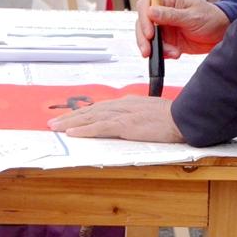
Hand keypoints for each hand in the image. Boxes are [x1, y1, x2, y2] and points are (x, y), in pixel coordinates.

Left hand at [49, 95, 184, 142]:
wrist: (184, 117)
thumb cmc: (172, 117)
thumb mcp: (150, 112)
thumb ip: (136, 116)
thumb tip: (127, 123)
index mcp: (128, 103)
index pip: (99, 108)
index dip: (82, 113)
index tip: (70, 118)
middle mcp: (122, 105)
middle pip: (91, 110)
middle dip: (70, 117)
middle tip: (53, 123)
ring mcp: (124, 114)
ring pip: (91, 117)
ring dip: (71, 123)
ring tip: (56, 128)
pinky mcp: (126, 125)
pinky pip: (100, 128)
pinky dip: (85, 130)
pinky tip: (73, 133)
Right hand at [135, 0, 229, 56]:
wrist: (222, 34)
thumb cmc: (211, 18)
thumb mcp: (192, 16)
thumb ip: (171, 15)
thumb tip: (150, 12)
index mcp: (169, 0)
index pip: (146, 5)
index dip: (143, 18)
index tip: (149, 33)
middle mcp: (163, 13)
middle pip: (143, 23)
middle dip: (143, 38)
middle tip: (147, 51)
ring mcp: (165, 28)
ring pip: (149, 38)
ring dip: (156, 48)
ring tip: (173, 53)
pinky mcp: (169, 41)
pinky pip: (159, 48)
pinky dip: (164, 54)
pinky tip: (176, 53)